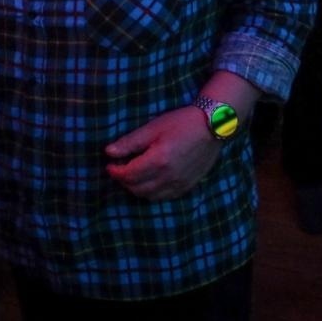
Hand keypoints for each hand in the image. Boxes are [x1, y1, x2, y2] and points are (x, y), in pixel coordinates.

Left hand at [104, 106, 219, 199]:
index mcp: (158, 160)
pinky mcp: (187, 187)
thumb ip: (130, 142)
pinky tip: (149, 182)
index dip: (115, 172)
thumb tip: (109, 152)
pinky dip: (151, 193)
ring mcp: (179, 184)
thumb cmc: (181, 123)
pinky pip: (163, 197)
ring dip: (136, 188)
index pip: (128, 175)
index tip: (110, 165)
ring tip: (132, 176)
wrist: (212, 127)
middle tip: (119, 170)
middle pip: (136, 188)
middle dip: (124, 181)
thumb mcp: (153, 128)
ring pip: (148, 196)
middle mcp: (168, 177)